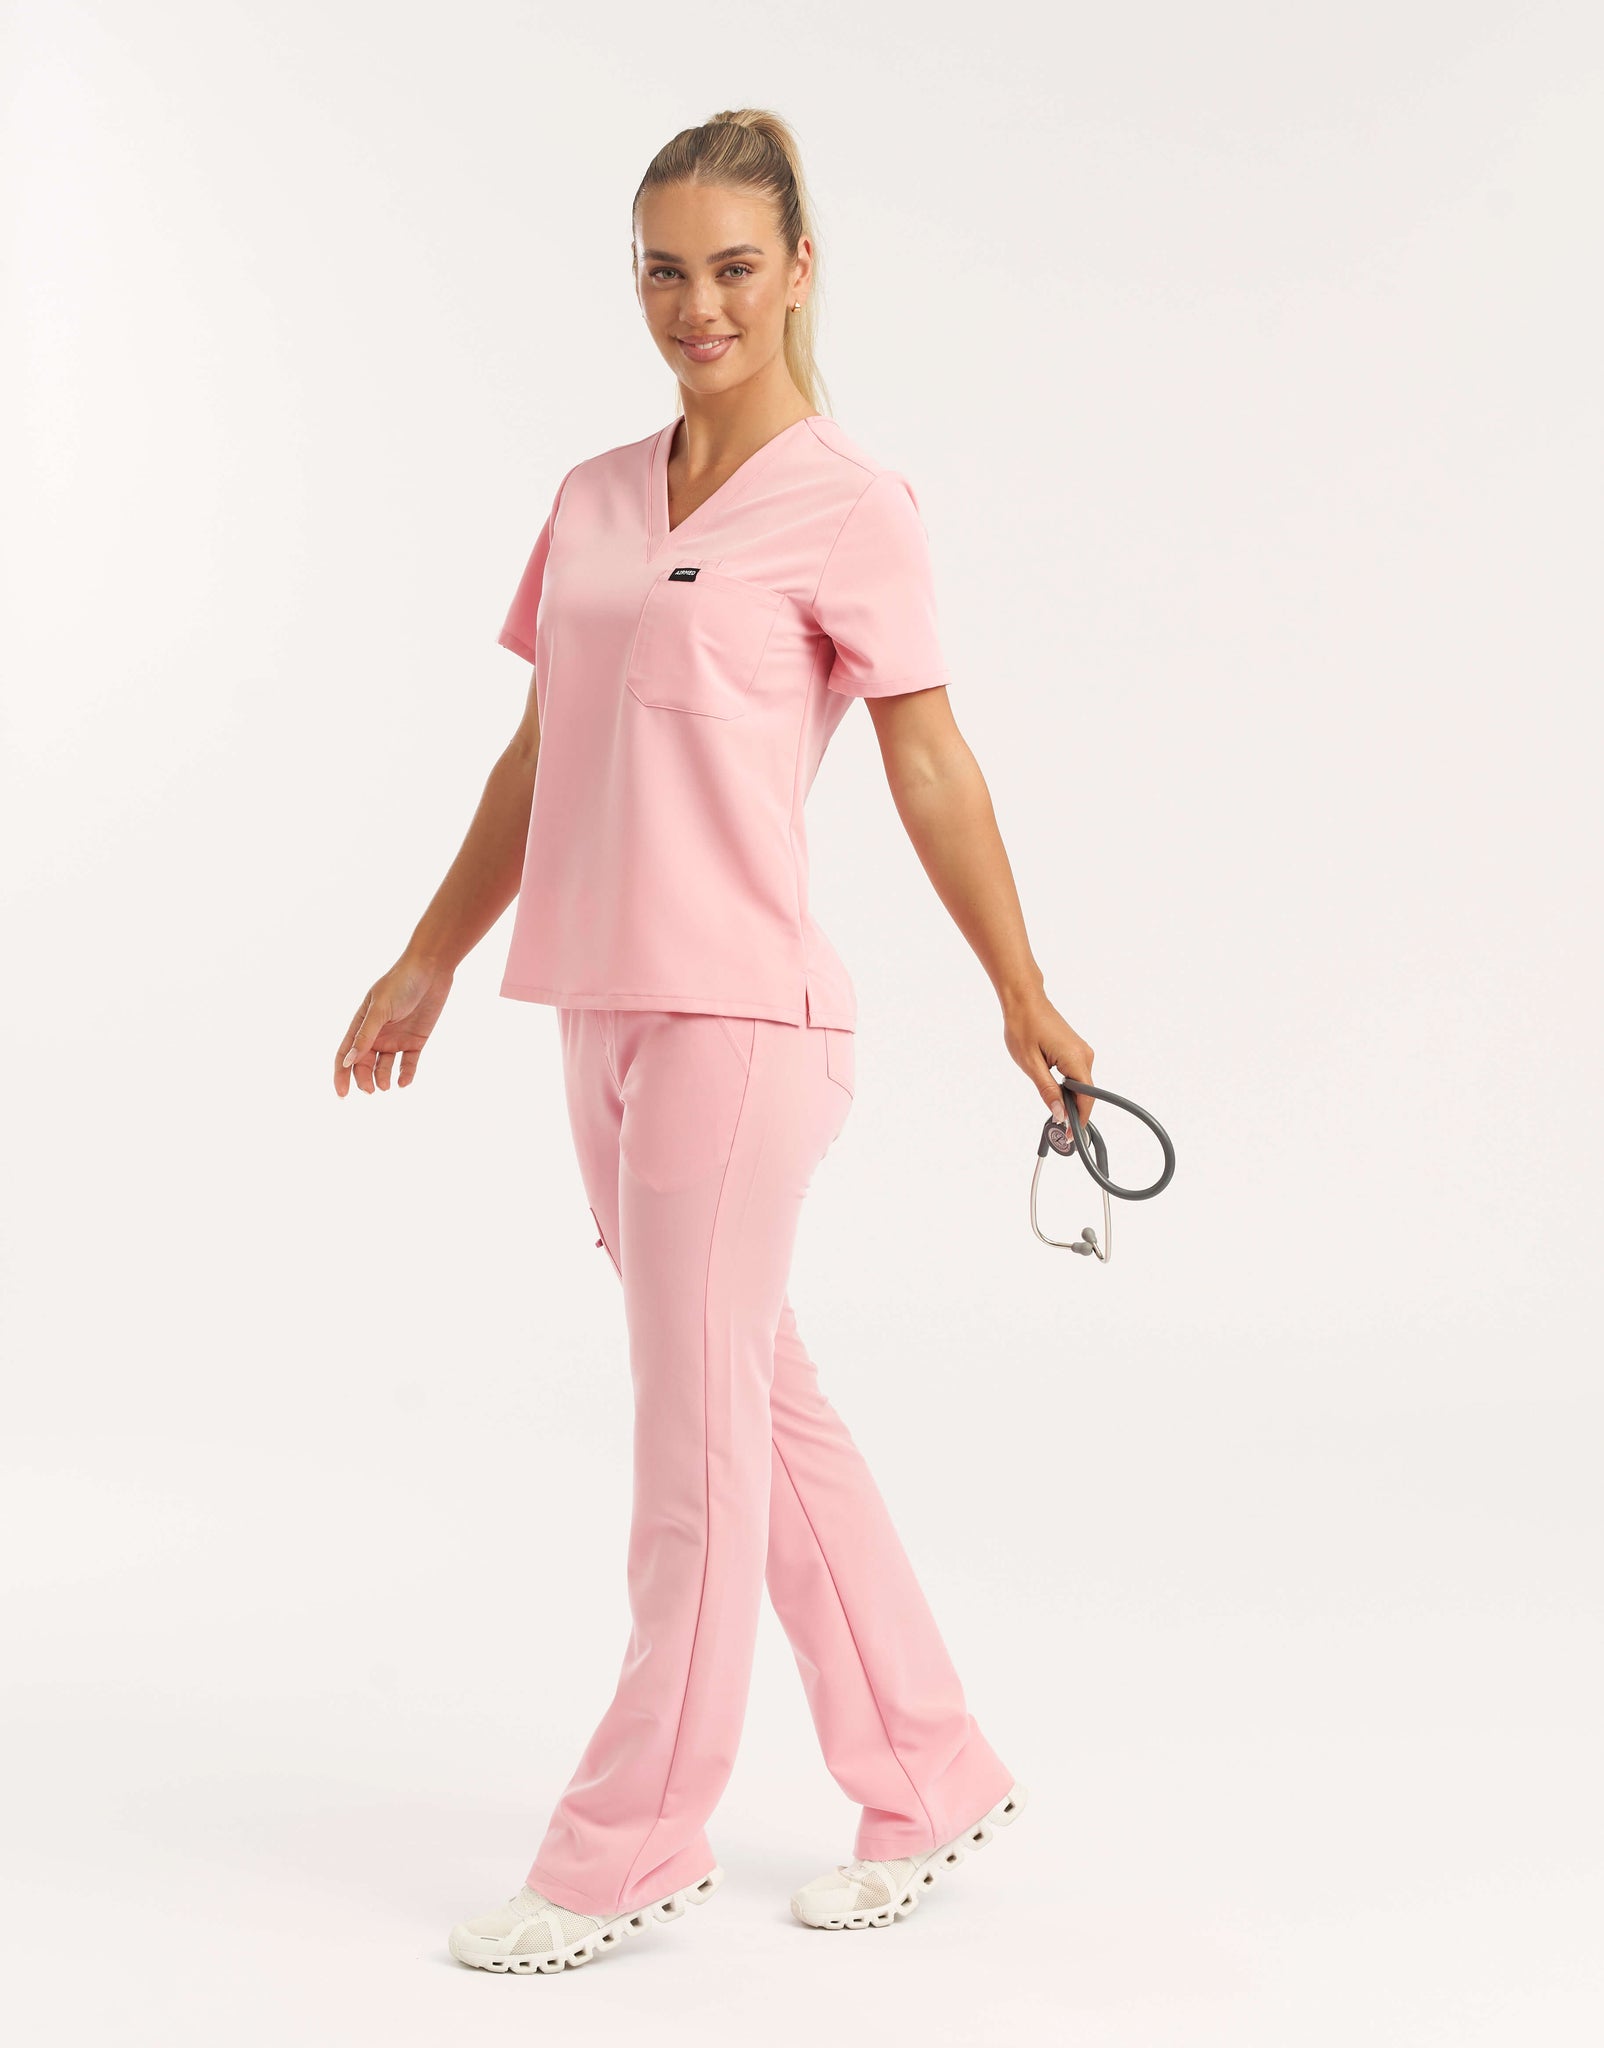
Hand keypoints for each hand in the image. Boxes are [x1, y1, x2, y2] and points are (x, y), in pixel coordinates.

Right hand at [334, 955, 454, 1095]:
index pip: (346, 1053)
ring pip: (385, 1067)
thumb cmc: (400, 984)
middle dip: (364, 1080)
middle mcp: (377, 1034)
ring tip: (387, 1086)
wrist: (430, 970)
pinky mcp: (415, 1041)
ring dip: (383, 1078)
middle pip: (364, 1064)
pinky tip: (404, 1082)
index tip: (342, 1094)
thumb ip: (365, 1035)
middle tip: (370, 1091)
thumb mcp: (380, 1009)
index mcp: (361, 1024)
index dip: (341, 1074)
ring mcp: (396, 1038)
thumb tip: (348, 1061)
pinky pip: (408, 1063)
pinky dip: (405, 1074)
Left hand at [1002, 988, 1094, 1131]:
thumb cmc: (1023, 1026)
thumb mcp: (1030, 1064)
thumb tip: (1059, 1113)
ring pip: (1080, 1086)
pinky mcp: (1075, 1050)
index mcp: (1076, 1059)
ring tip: (1054, 1114)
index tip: (1071, 1137)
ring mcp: (1082, 1052)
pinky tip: (1055, 1094)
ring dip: (1069, 1100)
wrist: (1024, 999)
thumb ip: (1047, 1090)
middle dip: (1073, 1112)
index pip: (1086, 1098)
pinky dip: (1067, 1088)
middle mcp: (1085, 1055)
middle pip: (1085, 1094)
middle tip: (1058, 1129)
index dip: (1080, 1120)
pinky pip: (1076, 1076)